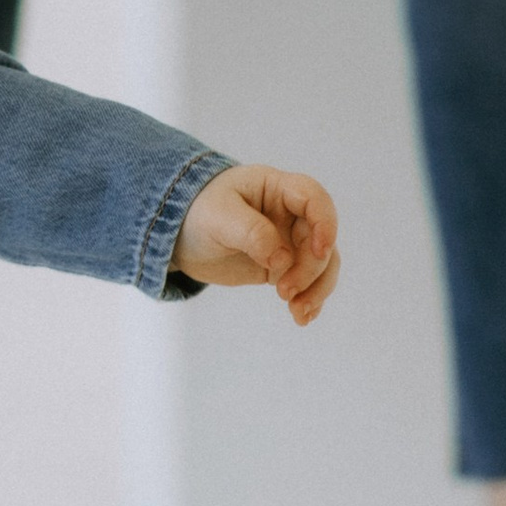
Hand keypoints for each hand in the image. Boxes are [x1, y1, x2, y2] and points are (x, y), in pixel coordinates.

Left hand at [171, 166, 340, 325]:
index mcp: (276, 188)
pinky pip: (308, 282)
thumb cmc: (198, 214)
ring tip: (298, 312)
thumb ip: (251, 232)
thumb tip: (283, 259)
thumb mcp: (217, 217)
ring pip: (321, 263)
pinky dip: (310, 299)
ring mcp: (289, 240)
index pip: (313, 198)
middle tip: (285, 292)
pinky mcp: (283, 266)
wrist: (180, 237)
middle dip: (311, 269)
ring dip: (316, 289)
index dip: (325, 223)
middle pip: (319, 239)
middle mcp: (290, 213)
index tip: (320, 251)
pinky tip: (302, 317)